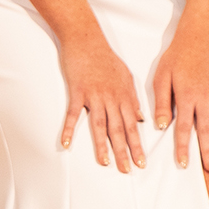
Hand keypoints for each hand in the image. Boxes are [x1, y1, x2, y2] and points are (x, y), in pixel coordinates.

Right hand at [59, 35, 145, 172]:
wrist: (86, 38)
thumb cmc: (105, 57)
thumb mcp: (125, 76)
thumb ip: (132, 98)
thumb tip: (140, 118)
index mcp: (124, 94)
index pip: (133, 124)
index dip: (138, 144)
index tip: (142, 162)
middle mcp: (111, 97)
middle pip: (119, 128)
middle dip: (125, 151)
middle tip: (129, 170)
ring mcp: (94, 95)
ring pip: (100, 124)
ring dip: (103, 145)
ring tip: (106, 163)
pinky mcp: (77, 91)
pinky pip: (73, 114)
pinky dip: (69, 129)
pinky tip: (66, 144)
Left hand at [152, 38, 208, 173]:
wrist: (198, 40)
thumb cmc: (177, 58)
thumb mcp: (162, 77)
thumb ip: (162, 102)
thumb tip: (159, 125)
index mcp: (187, 96)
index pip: (183, 127)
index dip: (183, 147)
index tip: (183, 163)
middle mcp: (204, 98)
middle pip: (206, 130)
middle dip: (207, 152)